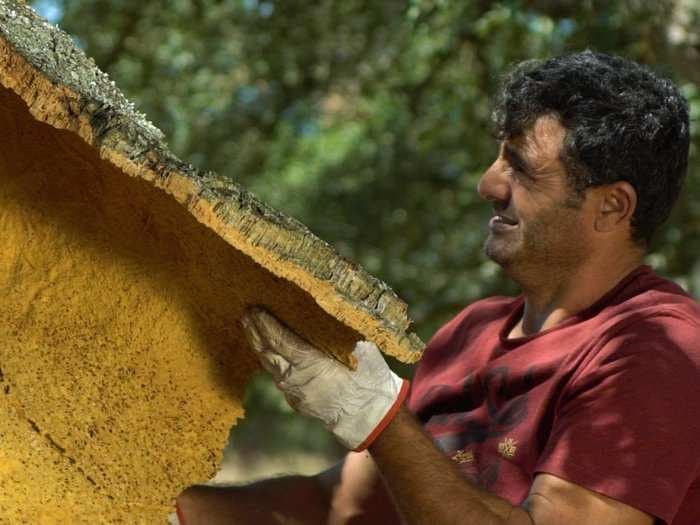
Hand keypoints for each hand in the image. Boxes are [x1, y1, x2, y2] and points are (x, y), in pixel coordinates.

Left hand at [241, 307, 409, 450]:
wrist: (370, 416)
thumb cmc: (369, 379)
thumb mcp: (358, 349)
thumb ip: (338, 334)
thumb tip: (330, 311)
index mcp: (309, 363)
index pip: (279, 340)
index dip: (265, 324)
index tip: (255, 309)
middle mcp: (295, 379)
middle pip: (267, 352)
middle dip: (255, 332)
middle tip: (246, 314)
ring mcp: (293, 393)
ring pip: (270, 366)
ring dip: (260, 347)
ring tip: (252, 329)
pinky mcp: (296, 402)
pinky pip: (278, 377)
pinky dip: (271, 362)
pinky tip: (270, 353)